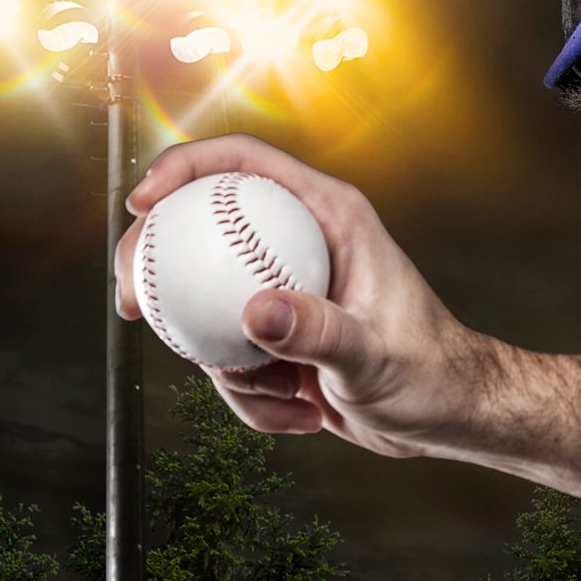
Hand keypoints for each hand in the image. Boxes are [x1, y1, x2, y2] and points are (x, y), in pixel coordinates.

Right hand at [113, 134, 497, 459]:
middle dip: (159, 268)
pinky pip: (232, 357)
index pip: (243, 163)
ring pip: (209, 306)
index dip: (183, 167)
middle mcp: (303, 244)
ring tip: (286, 395)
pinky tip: (302, 417)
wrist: (448, 417)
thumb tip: (257, 312)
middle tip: (133, 305)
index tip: (141, 206)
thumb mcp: (372, 356)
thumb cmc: (431, 375)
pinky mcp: (280, 336)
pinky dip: (252, 398)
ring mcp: (287, 290)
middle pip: (201, 228)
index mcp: (330, 218)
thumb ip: (318, 333)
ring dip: (227, 365)